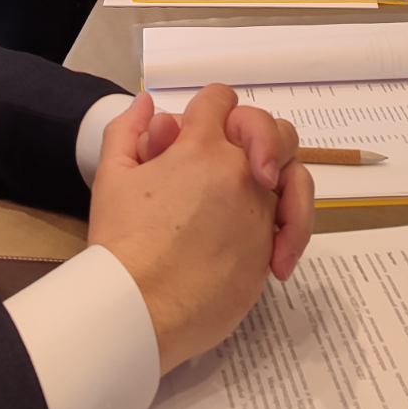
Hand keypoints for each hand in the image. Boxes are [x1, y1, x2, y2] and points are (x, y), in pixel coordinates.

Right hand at [88, 86, 314, 372]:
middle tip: (237, 157)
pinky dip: (288, 226)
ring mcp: (260, 214)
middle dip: (258, 135)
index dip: (209, 109)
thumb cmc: (122, 243)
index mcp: (200, 148)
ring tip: (267, 189)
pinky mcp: (268, 252)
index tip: (197, 130)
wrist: (140, 308)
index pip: (219, 100)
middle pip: (273, 129)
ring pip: (295, 176)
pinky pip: (293, 226)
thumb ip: (128, 129)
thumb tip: (148, 103)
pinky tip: (268, 240)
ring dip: (283, 177)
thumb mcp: (112, 176)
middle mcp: (239, 174)